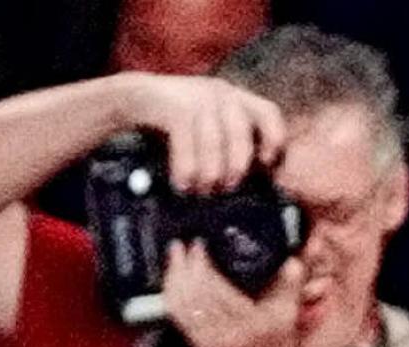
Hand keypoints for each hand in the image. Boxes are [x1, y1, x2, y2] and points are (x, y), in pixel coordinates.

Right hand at [125, 72, 285, 195]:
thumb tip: (254, 185)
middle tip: (227, 189)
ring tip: (202, 191)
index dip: (273, 140)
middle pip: (242, 133)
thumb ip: (231, 148)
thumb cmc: (179, 126)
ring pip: (214, 141)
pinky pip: (186, 141)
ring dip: (209, 173)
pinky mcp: (173, 104)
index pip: (269, 113)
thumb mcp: (210, 131)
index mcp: (238, 99)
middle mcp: (222, 93)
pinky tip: (182, 184)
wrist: (135, 98)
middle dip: (236, 166)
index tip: (267, 166)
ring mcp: (198, 96)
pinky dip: (186, 168)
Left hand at [165, 244, 305, 346]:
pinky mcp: (195, 341)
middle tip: (185, 244)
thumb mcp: (288, 317)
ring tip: (174, 253)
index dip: (204, 265)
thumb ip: (289, 287)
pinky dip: (171, 293)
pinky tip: (171, 278)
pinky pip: (176, 314)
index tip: (201, 245)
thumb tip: (291, 261)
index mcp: (248, 324)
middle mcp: (223, 332)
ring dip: (174, 275)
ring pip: (181, 302)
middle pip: (194, 293)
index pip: (217, 290)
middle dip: (186, 265)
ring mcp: (206, 338)